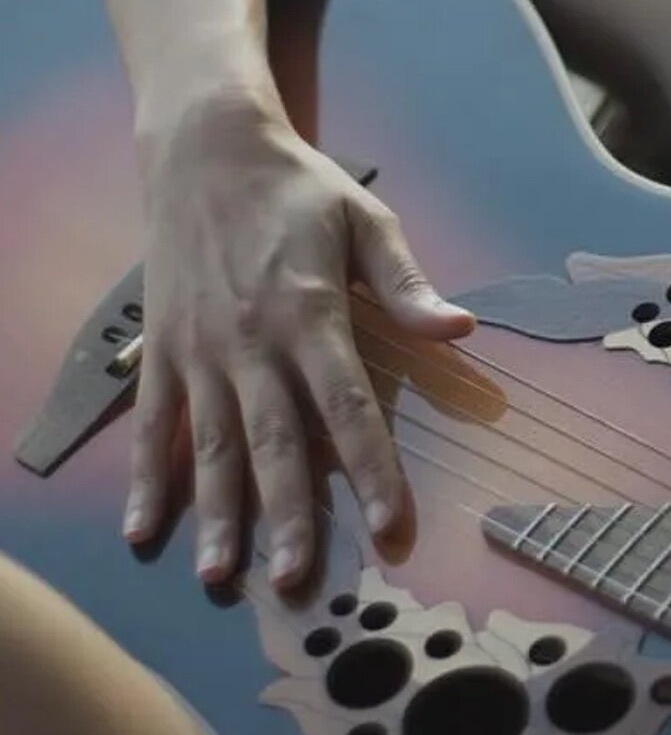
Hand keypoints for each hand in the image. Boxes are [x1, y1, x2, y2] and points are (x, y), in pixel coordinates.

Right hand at [124, 94, 473, 587]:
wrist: (205, 150)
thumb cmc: (298, 189)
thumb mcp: (365, 220)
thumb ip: (407, 284)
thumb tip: (461, 329)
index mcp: (310, 313)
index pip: (349, 406)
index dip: (372, 471)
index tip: (390, 528)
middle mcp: (251, 342)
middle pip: (276, 442)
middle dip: (287, 516)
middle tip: (294, 583)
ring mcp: (199, 351)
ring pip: (209, 446)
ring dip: (218, 514)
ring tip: (221, 576)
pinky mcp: (161, 351)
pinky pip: (152, 425)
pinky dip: (146, 480)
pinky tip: (145, 531)